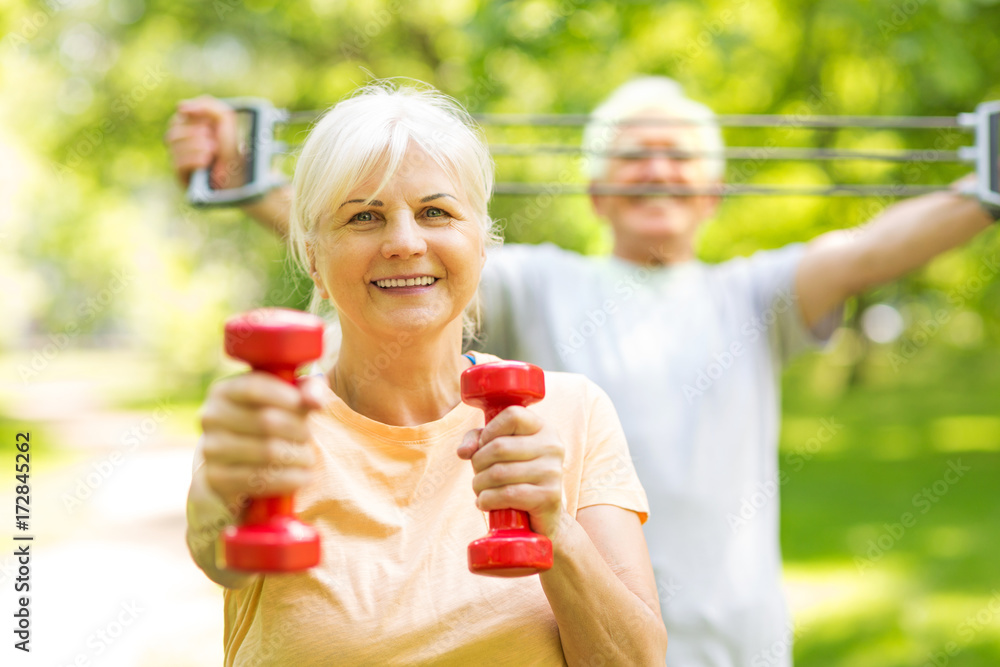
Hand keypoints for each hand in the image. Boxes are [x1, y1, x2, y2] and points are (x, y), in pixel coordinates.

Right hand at [164, 95, 244, 189]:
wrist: (242, 175)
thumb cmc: (233, 147)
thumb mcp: (226, 119)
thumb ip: (207, 106)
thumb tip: (181, 106)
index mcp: (189, 129)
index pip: (178, 119)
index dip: (191, 119)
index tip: (207, 125)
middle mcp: (181, 144)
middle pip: (172, 130)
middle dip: (194, 133)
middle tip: (213, 141)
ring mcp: (179, 160)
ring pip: (172, 143)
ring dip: (195, 144)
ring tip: (213, 150)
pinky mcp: (181, 176)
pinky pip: (176, 163)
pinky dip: (193, 158)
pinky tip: (206, 161)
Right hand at [198, 372, 325, 510]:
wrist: (241, 460)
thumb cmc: (273, 417)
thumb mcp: (290, 397)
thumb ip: (308, 389)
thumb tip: (316, 402)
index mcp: (224, 390)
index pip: (254, 388)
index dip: (287, 398)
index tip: (310, 408)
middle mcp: (211, 417)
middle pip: (266, 421)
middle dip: (298, 430)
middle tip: (309, 437)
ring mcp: (211, 449)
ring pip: (267, 452)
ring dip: (297, 456)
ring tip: (307, 458)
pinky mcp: (216, 478)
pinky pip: (260, 480)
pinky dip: (289, 479)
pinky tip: (303, 477)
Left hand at [458, 407, 567, 541]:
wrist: (544, 516)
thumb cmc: (517, 478)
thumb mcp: (498, 452)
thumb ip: (478, 441)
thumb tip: (464, 451)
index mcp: (544, 429)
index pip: (512, 415)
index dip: (489, 430)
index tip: (484, 446)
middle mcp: (553, 446)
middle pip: (499, 446)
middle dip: (478, 463)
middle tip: (478, 474)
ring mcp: (553, 471)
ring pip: (499, 473)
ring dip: (479, 484)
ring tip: (480, 490)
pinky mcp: (549, 496)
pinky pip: (507, 494)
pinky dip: (487, 500)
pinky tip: (485, 503)